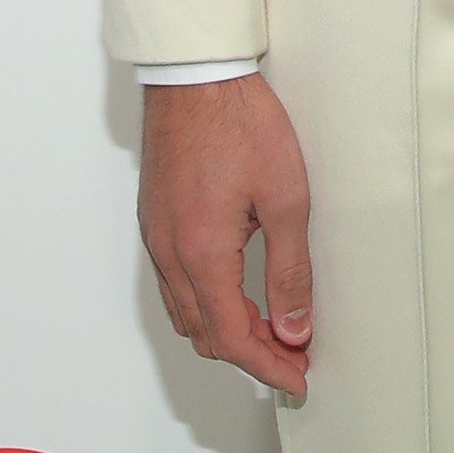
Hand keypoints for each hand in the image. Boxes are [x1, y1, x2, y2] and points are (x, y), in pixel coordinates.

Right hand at [139, 74, 314, 395]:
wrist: (196, 76)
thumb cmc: (240, 123)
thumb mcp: (285, 198)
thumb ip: (290, 270)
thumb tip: (293, 327)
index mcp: (202, 253)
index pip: (232, 338)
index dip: (268, 366)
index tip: (297, 377)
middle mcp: (169, 253)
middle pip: (206, 334)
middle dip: (250, 354)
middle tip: (294, 355)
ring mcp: (157, 238)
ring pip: (187, 313)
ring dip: (226, 331)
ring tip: (272, 331)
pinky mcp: (156, 221)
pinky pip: (175, 284)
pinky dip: (206, 304)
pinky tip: (236, 294)